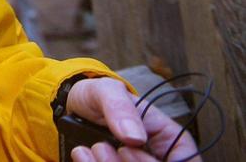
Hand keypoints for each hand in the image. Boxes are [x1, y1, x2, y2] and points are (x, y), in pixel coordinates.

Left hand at [67, 77, 199, 160]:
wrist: (72, 107)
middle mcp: (160, 160)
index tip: (127, 149)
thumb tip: (135, 137)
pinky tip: (83, 153)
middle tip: (103, 147)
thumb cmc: (100, 97)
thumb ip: (120, 107)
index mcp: (173, 144)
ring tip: (95, 147)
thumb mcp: (108, 91)